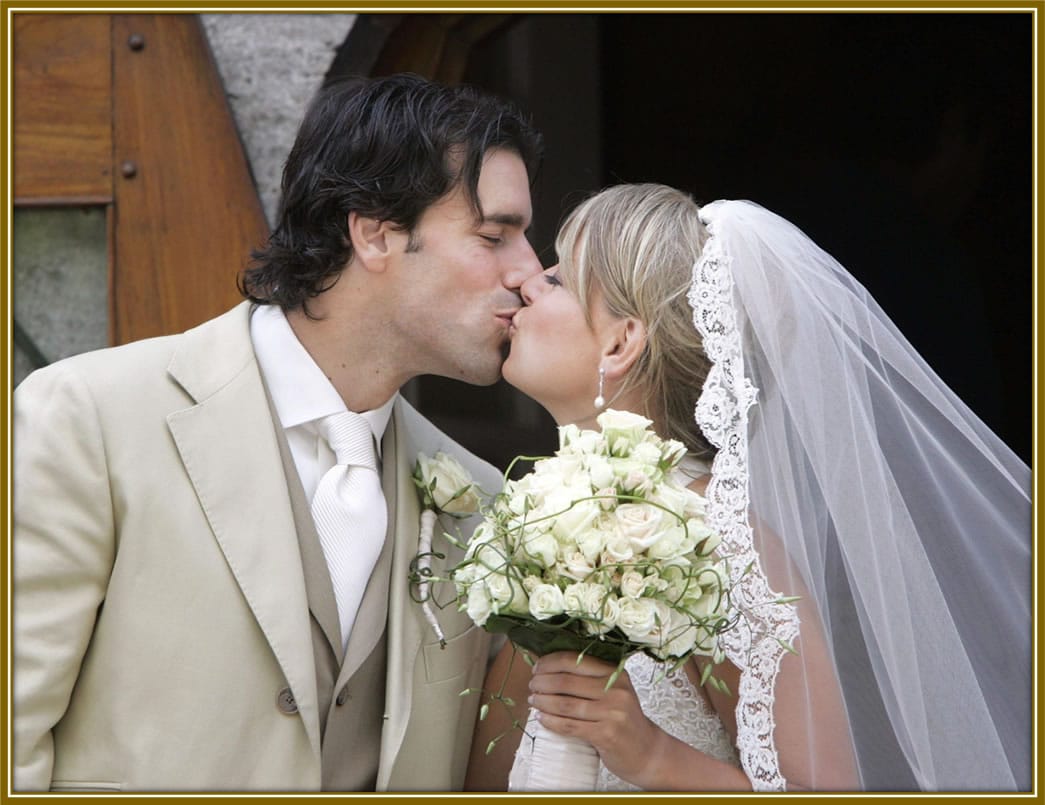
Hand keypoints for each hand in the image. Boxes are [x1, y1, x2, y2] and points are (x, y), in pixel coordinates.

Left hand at [528, 651, 665, 787]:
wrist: (647, 750)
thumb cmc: (624, 719)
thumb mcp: (614, 690)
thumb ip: (589, 678)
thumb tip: (549, 666)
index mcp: (616, 672)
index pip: (575, 660)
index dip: (550, 662)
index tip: (537, 667)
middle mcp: (616, 689)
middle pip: (566, 682)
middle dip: (542, 682)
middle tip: (532, 686)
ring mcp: (612, 712)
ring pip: (565, 704)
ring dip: (543, 702)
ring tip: (533, 701)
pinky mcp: (606, 734)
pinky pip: (569, 725)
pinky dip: (551, 722)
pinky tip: (542, 718)